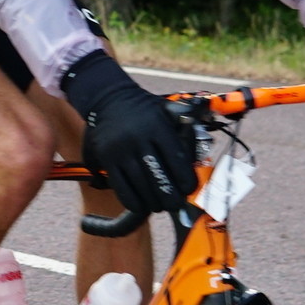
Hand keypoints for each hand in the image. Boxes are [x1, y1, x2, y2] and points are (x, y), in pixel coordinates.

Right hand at [62, 52, 197, 214]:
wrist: (109, 99)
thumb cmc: (145, 111)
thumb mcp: (167, 111)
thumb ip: (184, 129)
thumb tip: (198, 158)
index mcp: (157, 126)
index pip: (176, 159)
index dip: (185, 180)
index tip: (188, 190)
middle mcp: (138, 138)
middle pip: (158, 177)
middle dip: (169, 197)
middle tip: (174, 205)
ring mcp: (120, 149)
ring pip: (140, 185)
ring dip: (152, 201)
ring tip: (158, 205)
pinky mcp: (106, 158)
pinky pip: (120, 187)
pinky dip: (132, 200)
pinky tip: (140, 205)